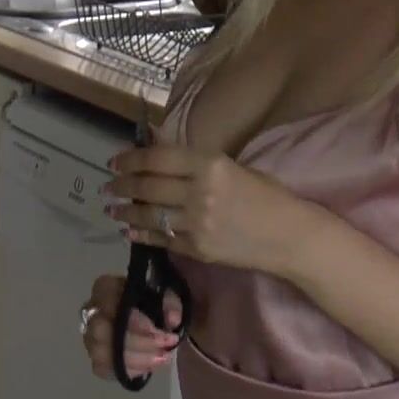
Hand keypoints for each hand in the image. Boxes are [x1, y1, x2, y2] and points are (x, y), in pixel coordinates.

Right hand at [81, 274, 184, 381]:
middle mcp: (91, 314)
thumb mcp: (165, 294)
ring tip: (161, 359)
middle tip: (164, 347)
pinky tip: (149, 367)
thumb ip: (171, 303)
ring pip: (101, 354)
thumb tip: (172, 320)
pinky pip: (104, 370)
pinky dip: (129, 370)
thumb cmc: (152, 300)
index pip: (109, 303)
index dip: (133, 320)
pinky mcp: (96, 358)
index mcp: (105, 289)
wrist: (147, 315)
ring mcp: (90, 338)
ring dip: (135, 360)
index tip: (159, 330)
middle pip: (101, 332)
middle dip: (137, 343)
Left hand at [105, 146, 328, 276]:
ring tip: (112, 208)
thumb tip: (158, 149)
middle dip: (122, 185)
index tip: (115, 161)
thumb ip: (196, 162)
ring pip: (148, 214)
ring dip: (125, 211)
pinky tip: (130, 230)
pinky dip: (141, 233)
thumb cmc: (268, 196)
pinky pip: (161, 239)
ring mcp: (196, 223)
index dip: (131, 159)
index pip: (158, 158)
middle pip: (147, 186)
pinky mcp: (197, 249)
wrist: (290, 236)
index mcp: (210, 164)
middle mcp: (199, 192)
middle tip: (108, 185)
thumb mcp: (233, 168)